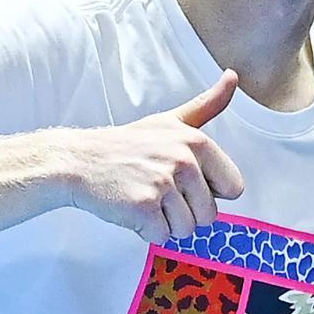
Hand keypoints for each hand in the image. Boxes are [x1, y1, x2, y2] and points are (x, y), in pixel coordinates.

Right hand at [66, 70, 245, 242]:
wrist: (80, 161)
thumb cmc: (127, 145)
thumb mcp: (172, 120)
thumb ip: (208, 104)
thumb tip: (232, 76)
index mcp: (197, 141)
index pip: (233, 188)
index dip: (209, 192)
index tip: (185, 182)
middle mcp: (183, 160)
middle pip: (210, 214)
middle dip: (186, 212)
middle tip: (159, 192)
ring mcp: (163, 183)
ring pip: (187, 230)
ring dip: (166, 224)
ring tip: (146, 199)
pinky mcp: (143, 206)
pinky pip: (162, 237)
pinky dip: (146, 231)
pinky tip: (132, 210)